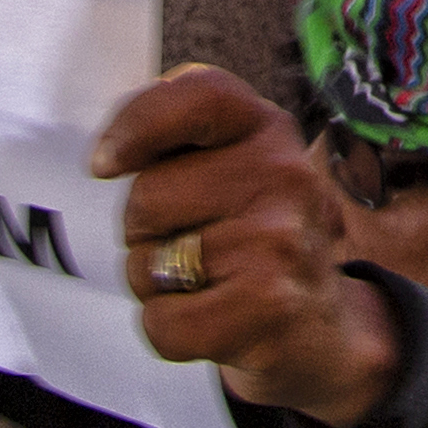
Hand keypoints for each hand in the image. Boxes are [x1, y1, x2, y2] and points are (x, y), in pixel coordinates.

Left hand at [94, 65, 401, 426]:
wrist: (322, 328)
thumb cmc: (255, 238)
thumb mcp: (239, 167)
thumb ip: (183, 137)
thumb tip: (108, 157)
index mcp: (269, 129)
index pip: (200, 95)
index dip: (137, 123)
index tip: (105, 164)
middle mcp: (284, 175)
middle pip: (146, 196)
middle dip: (145, 231)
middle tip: (193, 244)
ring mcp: (280, 240)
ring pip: (146, 264)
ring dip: (156, 284)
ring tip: (206, 283)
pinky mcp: (268, 304)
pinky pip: (161, 321)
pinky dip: (169, 331)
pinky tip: (210, 321)